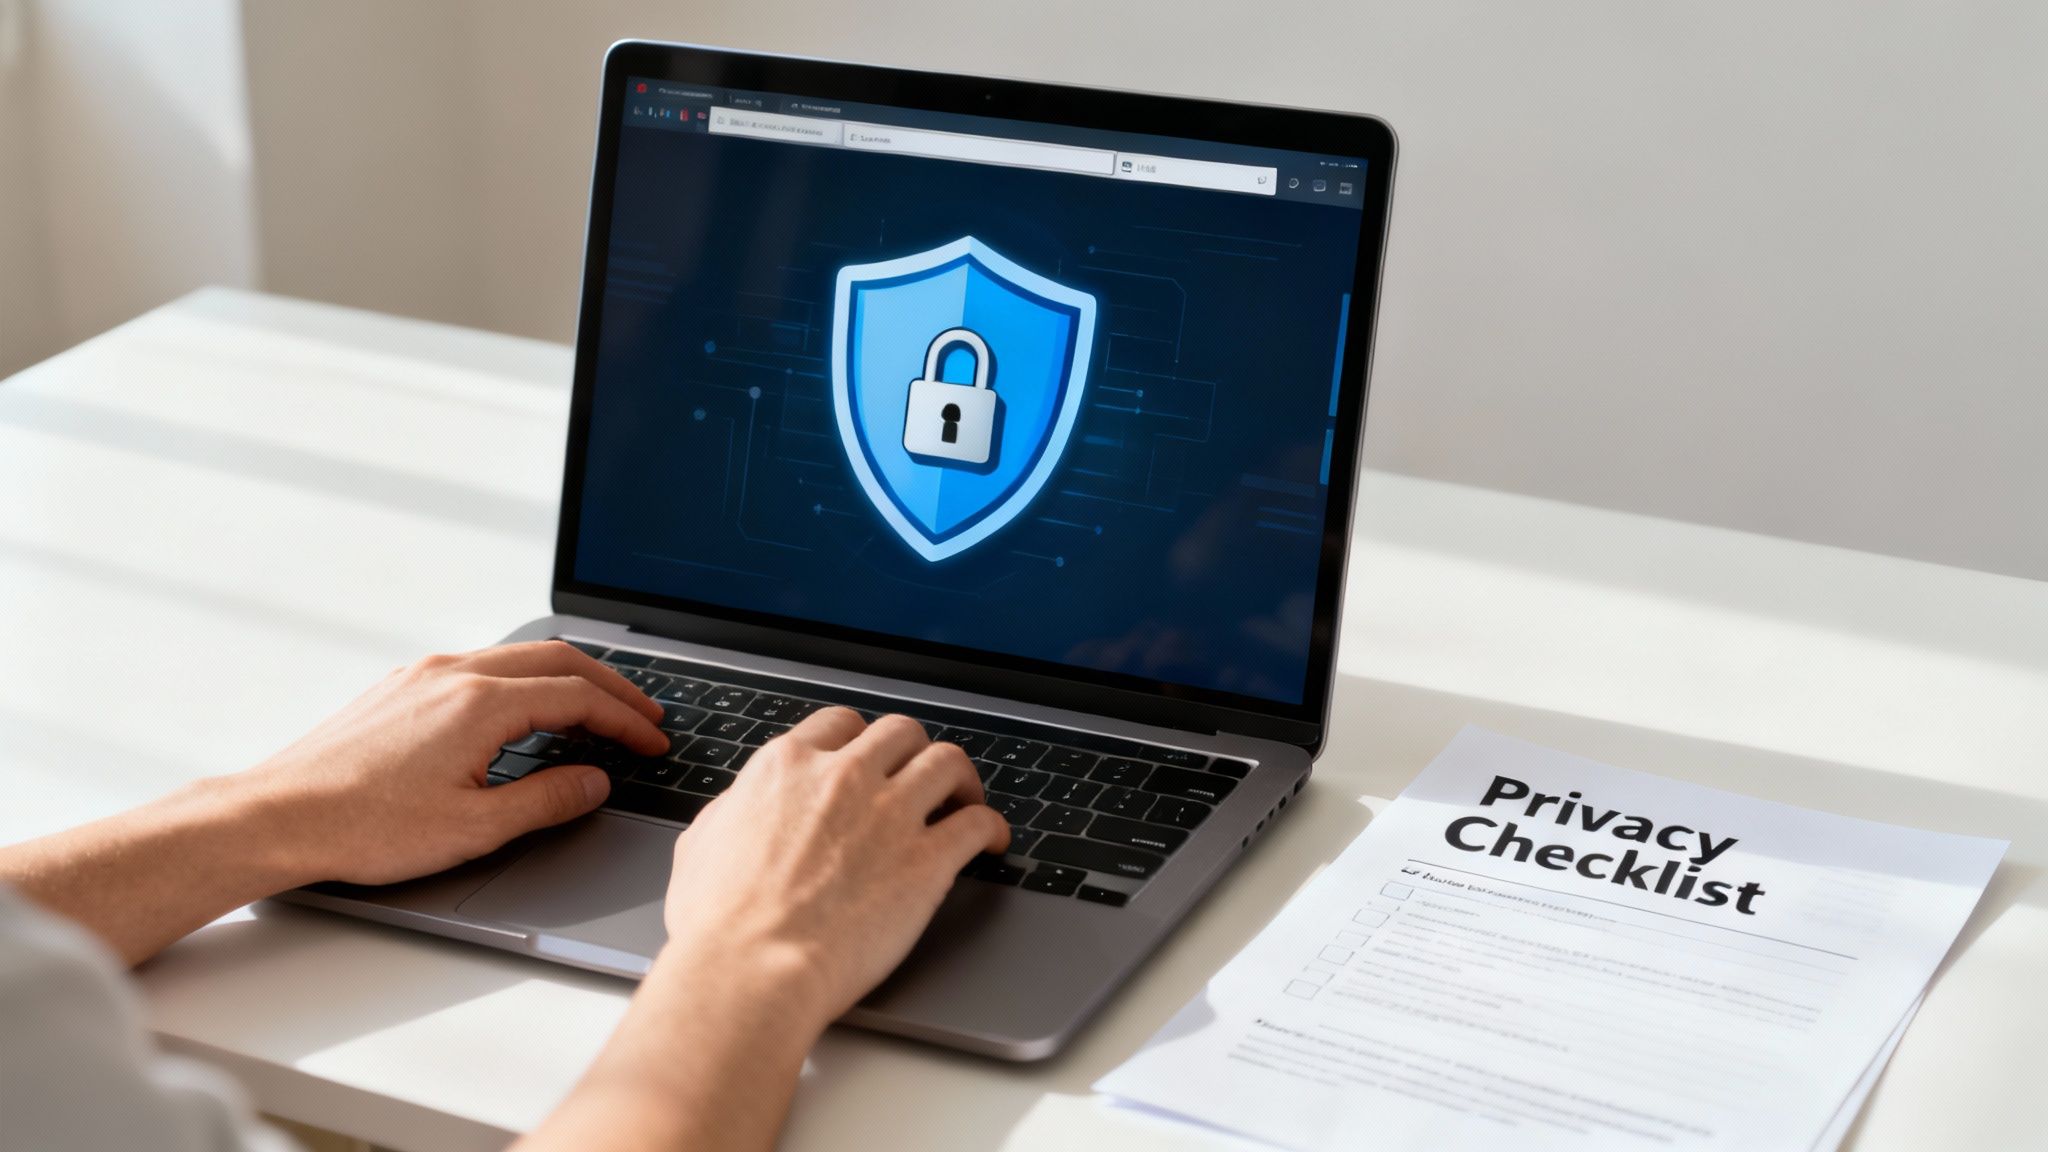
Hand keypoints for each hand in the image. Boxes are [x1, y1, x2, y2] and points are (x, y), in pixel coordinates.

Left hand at [229, 641, 669, 886]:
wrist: (275, 817)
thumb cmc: (362, 827)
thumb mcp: (473, 829)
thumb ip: (545, 801)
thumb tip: (592, 781)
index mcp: (479, 703)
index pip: (579, 697)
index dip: (626, 720)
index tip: (653, 742)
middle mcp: (453, 673)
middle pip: (557, 659)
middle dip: (611, 686)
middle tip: (646, 714)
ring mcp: (423, 674)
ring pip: (517, 656)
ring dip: (568, 678)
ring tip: (597, 707)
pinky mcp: (400, 687)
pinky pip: (481, 665)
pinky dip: (524, 680)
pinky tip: (527, 710)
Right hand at [657, 708, 1010, 1030]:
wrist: (752, 969)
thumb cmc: (718, 924)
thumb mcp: (701, 845)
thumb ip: (733, 812)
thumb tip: (741, 808)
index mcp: (787, 768)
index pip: (840, 724)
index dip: (861, 741)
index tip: (870, 759)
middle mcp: (843, 778)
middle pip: (901, 732)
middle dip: (914, 751)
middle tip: (920, 777)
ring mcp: (890, 815)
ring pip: (947, 762)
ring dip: (961, 779)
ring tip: (965, 799)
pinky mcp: (927, 861)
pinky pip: (978, 823)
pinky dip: (991, 827)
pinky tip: (991, 841)